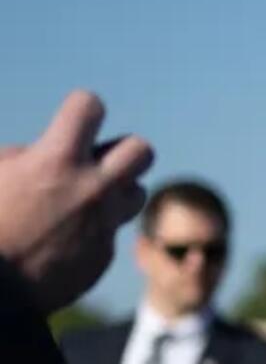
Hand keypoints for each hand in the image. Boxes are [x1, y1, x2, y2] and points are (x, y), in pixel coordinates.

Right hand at [0, 92, 153, 311]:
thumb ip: (27, 156)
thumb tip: (43, 153)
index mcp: (56, 161)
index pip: (89, 106)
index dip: (80, 111)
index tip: (69, 124)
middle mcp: (91, 191)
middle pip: (141, 150)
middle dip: (119, 152)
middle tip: (91, 164)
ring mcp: (102, 226)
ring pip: (137, 193)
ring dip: (114, 192)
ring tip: (80, 200)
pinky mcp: (102, 257)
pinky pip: (110, 232)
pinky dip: (92, 231)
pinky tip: (60, 240)